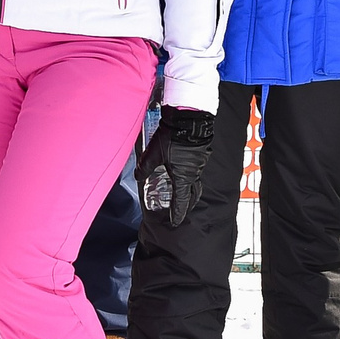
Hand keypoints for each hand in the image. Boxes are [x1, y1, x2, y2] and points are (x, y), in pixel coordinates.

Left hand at [139, 106, 217, 227]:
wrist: (189, 117)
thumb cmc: (173, 137)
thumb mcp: (153, 154)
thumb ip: (145, 168)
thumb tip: (138, 176)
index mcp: (183, 178)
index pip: (181, 201)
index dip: (178, 213)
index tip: (175, 221)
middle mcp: (194, 173)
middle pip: (192, 193)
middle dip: (186, 202)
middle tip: (181, 207)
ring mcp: (199, 162)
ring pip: (194, 179)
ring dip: (187, 185)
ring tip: (179, 186)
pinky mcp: (201, 152)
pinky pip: (196, 167)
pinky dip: (189, 172)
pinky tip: (183, 166)